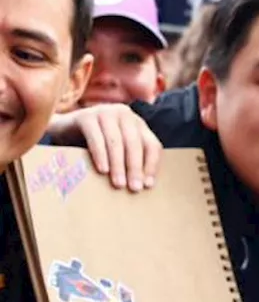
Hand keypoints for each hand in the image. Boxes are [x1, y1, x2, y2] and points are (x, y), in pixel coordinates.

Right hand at [45, 105, 160, 191]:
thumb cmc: (95, 145)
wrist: (63, 130)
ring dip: (118, 165)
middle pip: (135, 143)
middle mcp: (124, 115)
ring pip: (116, 141)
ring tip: (118, 184)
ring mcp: (105, 112)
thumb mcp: (116, 151)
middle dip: (135, 167)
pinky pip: (96, 138)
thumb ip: (130, 161)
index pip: (152, 145)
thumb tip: (144, 185)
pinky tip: (102, 170)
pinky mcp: (86, 116)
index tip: (148, 185)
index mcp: (137, 124)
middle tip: (134, 188)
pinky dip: (100, 155)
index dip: (152, 165)